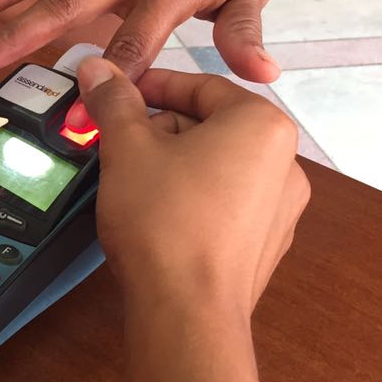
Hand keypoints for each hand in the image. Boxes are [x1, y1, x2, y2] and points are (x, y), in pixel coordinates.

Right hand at [78, 58, 308, 320]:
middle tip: (115, 145)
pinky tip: (157, 217)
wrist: (187, 314)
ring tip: (131, 182)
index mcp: (263, 124)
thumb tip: (95, 67)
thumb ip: (114, 101)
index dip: (148, 87)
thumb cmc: (164, 220)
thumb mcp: (127, 148)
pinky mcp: (265, 246)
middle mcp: (286, 162)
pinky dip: (191, 199)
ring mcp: (281, 209)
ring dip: (172, 165)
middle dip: (159, 130)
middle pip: (210, 126)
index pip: (199, 85)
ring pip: (216, 166)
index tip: (112, 96)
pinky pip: (225, 204)